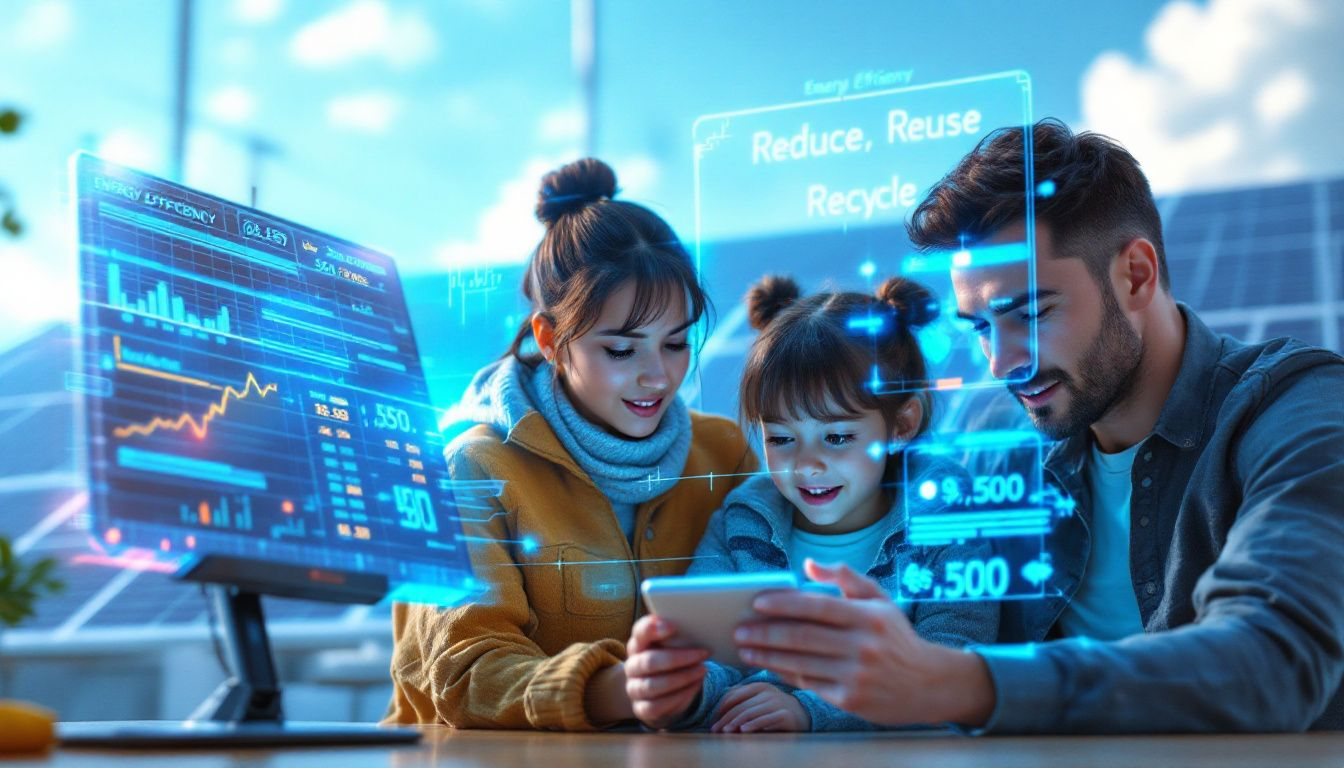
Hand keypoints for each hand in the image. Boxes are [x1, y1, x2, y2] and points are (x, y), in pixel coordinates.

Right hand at [624, 614, 709, 728]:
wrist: (661, 694)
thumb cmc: (670, 662)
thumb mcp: (671, 646)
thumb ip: (678, 635)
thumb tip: (700, 624)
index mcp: (638, 644)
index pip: (639, 632)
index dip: (652, 628)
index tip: (673, 626)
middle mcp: (632, 666)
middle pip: (650, 661)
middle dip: (679, 658)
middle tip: (703, 653)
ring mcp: (634, 688)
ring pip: (653, 685)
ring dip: (682, 677)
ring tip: (702, 670)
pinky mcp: (641, 708)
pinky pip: (657, 705)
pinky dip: (679, 696)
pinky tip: (695, 686)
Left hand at [710, 682, 808, 732]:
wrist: (803, 714)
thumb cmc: (776, 707)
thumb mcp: (760, 699)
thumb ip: (744, 699)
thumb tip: (720, 707)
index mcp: (759, 686)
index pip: (735, 694)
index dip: (722, 706)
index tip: (714, 718)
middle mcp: (768, 692)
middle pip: (741, 705)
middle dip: (726, 718)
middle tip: (716, 729)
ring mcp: (777, 703)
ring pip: (751, 712)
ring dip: (735, 722)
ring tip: (726, 731)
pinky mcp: (784, 715)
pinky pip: (765, 720)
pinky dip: (753, 725)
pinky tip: (743, 730)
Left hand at [733, 559, 995, 727]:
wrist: (928, 684)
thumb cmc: (896, 637)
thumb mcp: (879, 600)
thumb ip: (844, 577)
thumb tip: (806, 565)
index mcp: (868, 616)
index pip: (817, 606)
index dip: (783, 604)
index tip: (755, 602)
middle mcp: (863, 646)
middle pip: (802, 637)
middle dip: (765, 633)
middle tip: (739, 629)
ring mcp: (856, 676)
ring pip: (800, 663)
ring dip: (766, 657)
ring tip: (745, 649)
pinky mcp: (850, 700)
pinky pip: (808, 684)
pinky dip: (784, 673)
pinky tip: (767, 666)